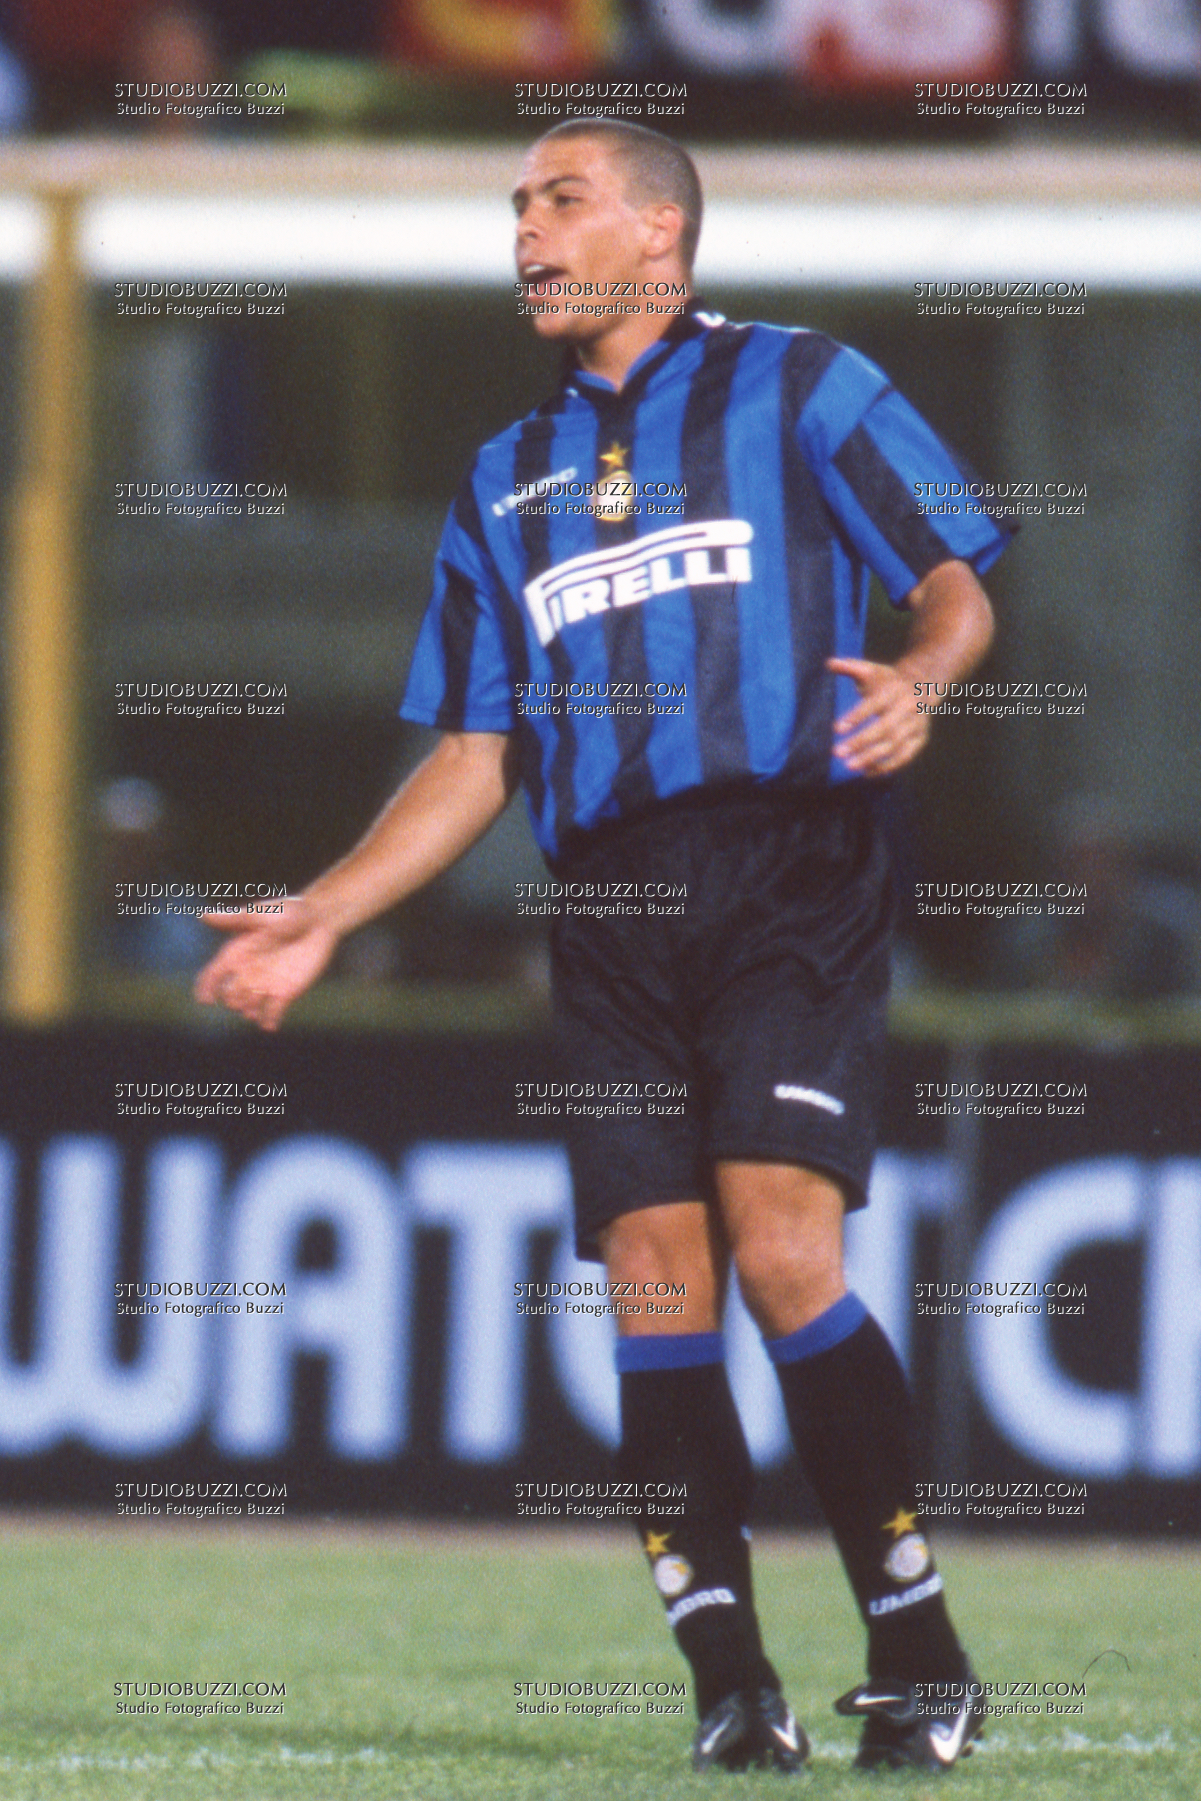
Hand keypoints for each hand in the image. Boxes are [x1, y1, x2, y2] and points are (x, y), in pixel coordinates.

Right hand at [193, 896, 339, 1031]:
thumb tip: (203, 916)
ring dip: (249, 1011)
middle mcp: (248, 971)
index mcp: (237, 953)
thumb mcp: (261, 914)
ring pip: (248, 1006)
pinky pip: (273, 1012)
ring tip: (253, 1012)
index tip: (207, 999)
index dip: (206, 988)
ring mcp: (266, 983)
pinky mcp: (286, 991)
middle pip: (230, 994)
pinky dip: (269, 1021)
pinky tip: (270, 1025)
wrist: (319, 920)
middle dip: (233, 999)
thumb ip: (234, 919)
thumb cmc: (288, 911)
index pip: (213, 975)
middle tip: (243, 994)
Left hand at [828, 657, 930, 775]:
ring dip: (872, 757)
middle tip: (837, 753)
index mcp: (894, 690)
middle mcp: (908, 708)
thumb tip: (828, 663)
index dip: (856, 717)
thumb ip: (850, 666)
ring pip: (894, 745)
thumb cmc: (888, 681)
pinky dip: (887, 767)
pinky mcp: (920, 739)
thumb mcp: (871, 670)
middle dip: (861, 741)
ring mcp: (916, 725)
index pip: (874, 704)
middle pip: (884, 728)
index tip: (836, 729)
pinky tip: (867, 773)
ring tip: (849, 766)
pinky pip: (905, 757)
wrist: (922, 686)